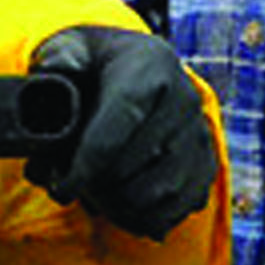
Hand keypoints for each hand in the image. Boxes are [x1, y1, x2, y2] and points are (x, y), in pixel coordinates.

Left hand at [28, 25, 217, 241]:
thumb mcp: (72, 46)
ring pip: (158, 193)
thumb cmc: (98, 62)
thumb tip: (57, 70)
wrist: (141, 67)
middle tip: (71, 187)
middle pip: (133, 168)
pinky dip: (148, 218)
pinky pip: (180, 206)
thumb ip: (59, 57)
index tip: (59, 188)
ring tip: (94, 197)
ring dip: (120, 206)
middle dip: (95, 187)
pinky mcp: (207, 160)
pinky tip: (121, 210)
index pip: (114, 133)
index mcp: (151, 69)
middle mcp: (184, 99)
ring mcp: (199, 132)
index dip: (83, 168)